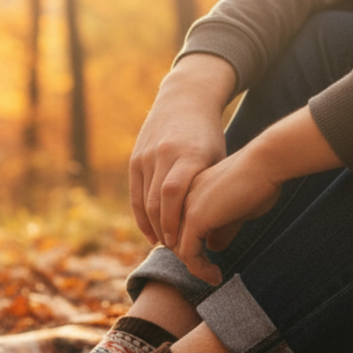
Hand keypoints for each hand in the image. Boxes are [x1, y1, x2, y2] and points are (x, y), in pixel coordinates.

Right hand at [130, 55, 236, 247]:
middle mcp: (162, 155)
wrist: (184, 100)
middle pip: (156, 201)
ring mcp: (145, 156)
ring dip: (153, 227)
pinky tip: (152, 234)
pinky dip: (141, 217)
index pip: (173, 192)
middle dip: (164, 230)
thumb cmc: (208, 136)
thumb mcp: (217, 158)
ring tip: (167, 246)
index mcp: (187, 154)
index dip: (174, 221)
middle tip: (176, 252)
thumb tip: (214, 234)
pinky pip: (134, 194)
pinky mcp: (135, 158)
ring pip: (143, 200)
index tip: (182, 244)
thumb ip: (211, 191)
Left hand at [174, 152, 282, 284]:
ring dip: (195, 267)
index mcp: (186, 192)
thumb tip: (213, 248)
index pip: (176, 227)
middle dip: (191, 259)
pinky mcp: (194, 219)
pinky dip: (200, 269)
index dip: (190, 247)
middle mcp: (179, 199)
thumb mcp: (235, 209)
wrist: (265, 164)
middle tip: (211, 273)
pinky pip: (189, 254)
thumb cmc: (258, 182)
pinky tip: (216, 275)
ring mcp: (183, 208)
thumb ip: (221, 227)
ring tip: (214, 276)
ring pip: (178, 248)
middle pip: (174, 239)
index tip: (208, 262)